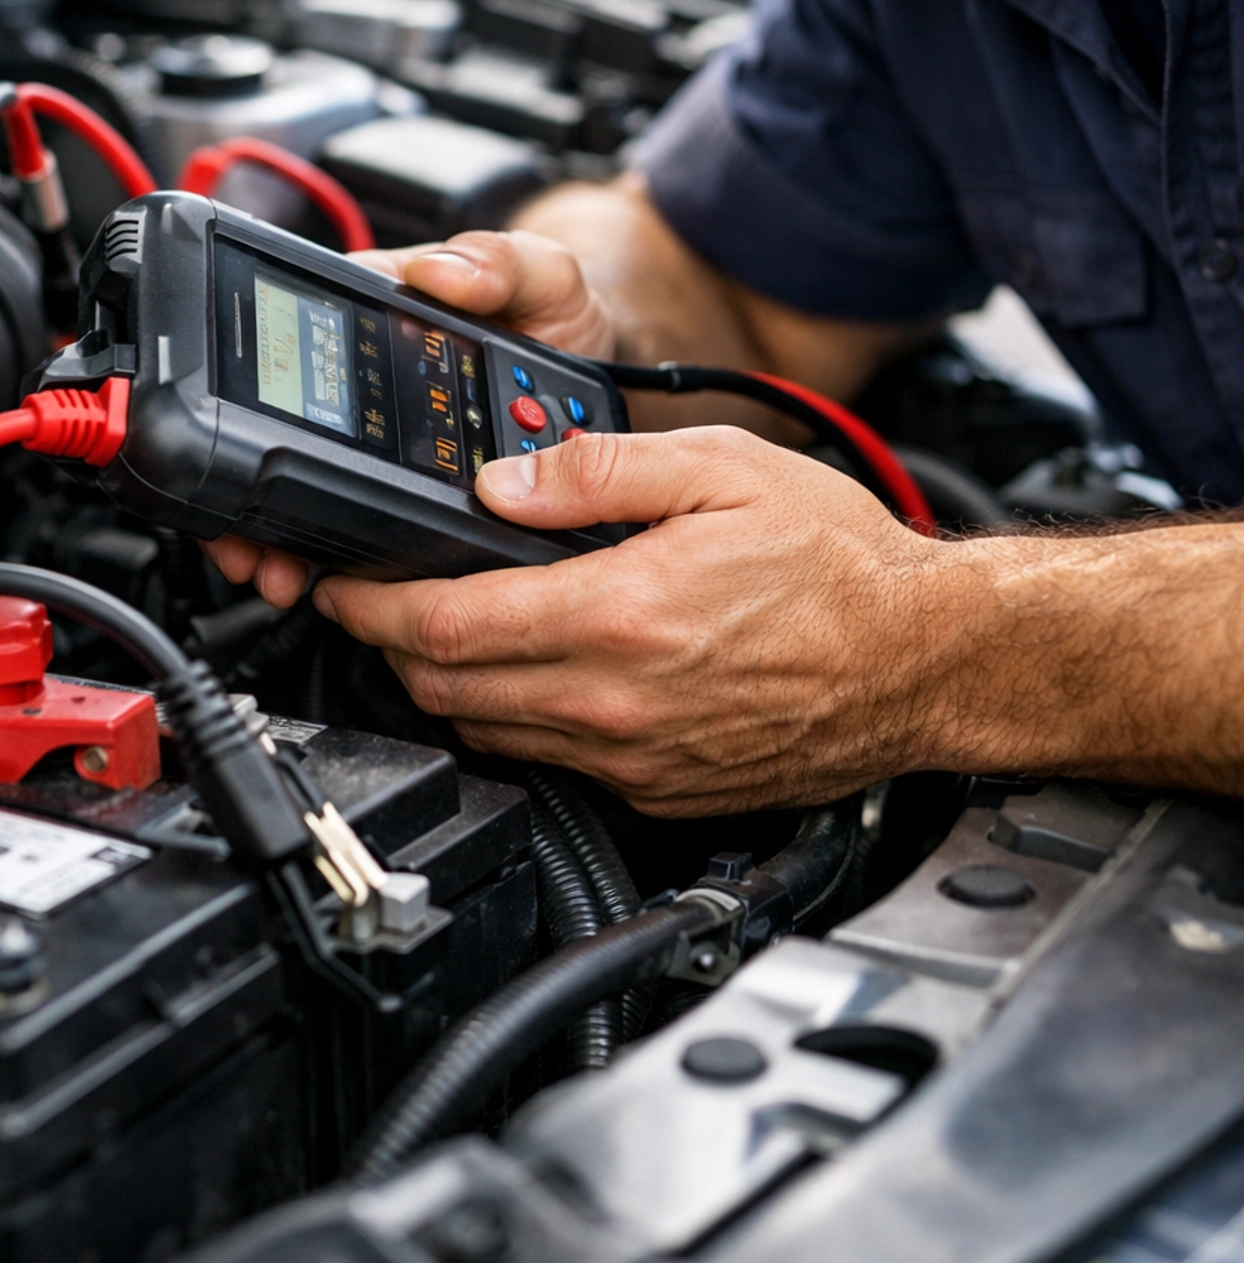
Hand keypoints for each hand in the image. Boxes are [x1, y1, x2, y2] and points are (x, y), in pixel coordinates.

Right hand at [204, 229, 615, 606]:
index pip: (309, 338)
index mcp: (383, 312)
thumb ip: (499, 262)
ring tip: (277, 571)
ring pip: (312, 487)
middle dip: (255, 490)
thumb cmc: (556, 316)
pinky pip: (363, 523)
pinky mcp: (412, 487)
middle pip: (292, 430)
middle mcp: (372, 377)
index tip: (258, 429)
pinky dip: (336, 556)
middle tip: (251, 536)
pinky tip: (324, 580)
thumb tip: (439, 272)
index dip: (275, 386)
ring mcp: (388, 438)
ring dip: (282, 534)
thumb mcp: (540, 274)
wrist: (595, 380)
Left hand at [312, 423, 976, 813]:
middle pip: (445, 689)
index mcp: (620, 616)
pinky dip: (514, 721)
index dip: (369, 607)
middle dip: (388, 647)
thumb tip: (503, 482)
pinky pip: (549, 763)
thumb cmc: (838, 564)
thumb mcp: (721, 471)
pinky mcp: (659, 791)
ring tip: (444, 632)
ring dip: (446, 686)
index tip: (339, 583)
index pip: (443, 627)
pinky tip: (529, 674)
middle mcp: (617, 702)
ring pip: (487, 734)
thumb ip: (599, 472)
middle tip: (377, 601)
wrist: (923, 660)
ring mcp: (636, 758)